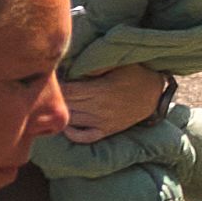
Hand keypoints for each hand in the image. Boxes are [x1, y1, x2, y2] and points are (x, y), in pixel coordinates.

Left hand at [53, 63, 173, 143]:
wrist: (156, 94)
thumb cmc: (136, 74)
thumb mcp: (120, 63)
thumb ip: (96, 64)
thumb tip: (72, 64)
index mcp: (101, 90)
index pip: (67, 90)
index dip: (55, 85)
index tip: (48, 80)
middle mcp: (100, 108)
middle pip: (67, 104)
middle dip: (54, 98)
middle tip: (45, 92)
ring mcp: (103, 122)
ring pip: (71, 120)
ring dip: (61, 112)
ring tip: (52, 106)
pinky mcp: (107, 131)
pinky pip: (84, 137)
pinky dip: (72, 133)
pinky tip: (67, 124)